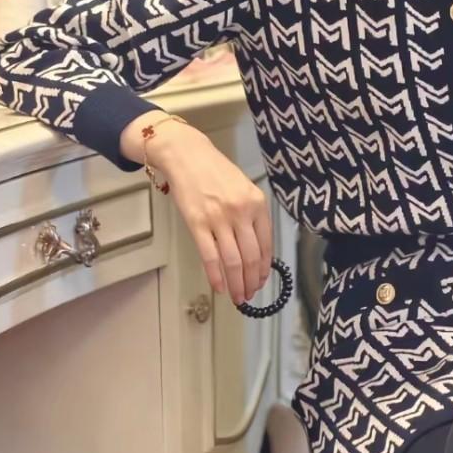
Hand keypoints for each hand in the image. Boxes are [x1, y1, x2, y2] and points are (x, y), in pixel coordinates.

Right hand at [119, 112, 273, 303]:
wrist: (187, 155)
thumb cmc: (215, 172)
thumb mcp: (244, 189)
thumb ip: (252, 216)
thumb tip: (255, 251)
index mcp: (257, 204)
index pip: (266, 245)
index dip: (264, 269)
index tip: (260, 281)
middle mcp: (241, 212)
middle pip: (250, 257)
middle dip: (251, 282)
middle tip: (248, 295)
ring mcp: (219, 218)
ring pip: (233, 261)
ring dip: (236, 284)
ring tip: (236, 297)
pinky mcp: (198, 223)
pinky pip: (210, 256)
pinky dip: (216, 276)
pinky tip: (218, 287)